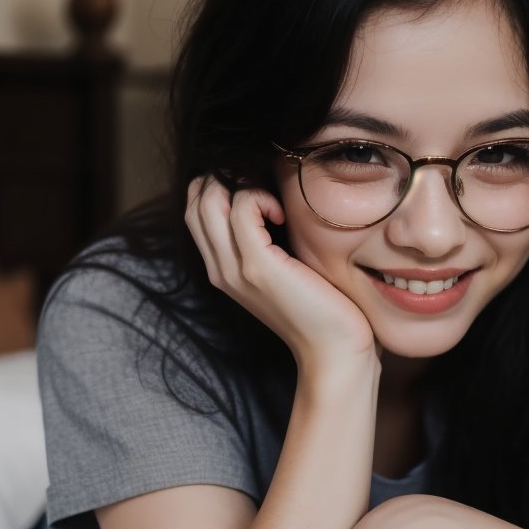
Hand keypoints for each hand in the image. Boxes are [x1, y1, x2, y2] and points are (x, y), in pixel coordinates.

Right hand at [185, 174, 376, 369]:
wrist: (334, 351)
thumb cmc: (321, 306)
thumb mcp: (286, 268)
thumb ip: (269, 240)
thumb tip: (273, 198)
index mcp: (223, 270)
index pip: (194, 210)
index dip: (218, 185)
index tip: (256, 186)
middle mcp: (220, 270)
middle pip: (194, 201)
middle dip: (225, 177)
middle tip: (262, 184)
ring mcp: (235, 269)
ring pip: (209, 200)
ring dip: (242, 184)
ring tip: (273, 201)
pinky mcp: (257, 266)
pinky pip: (240, 209)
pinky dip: (259, 197)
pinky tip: (282, 214)